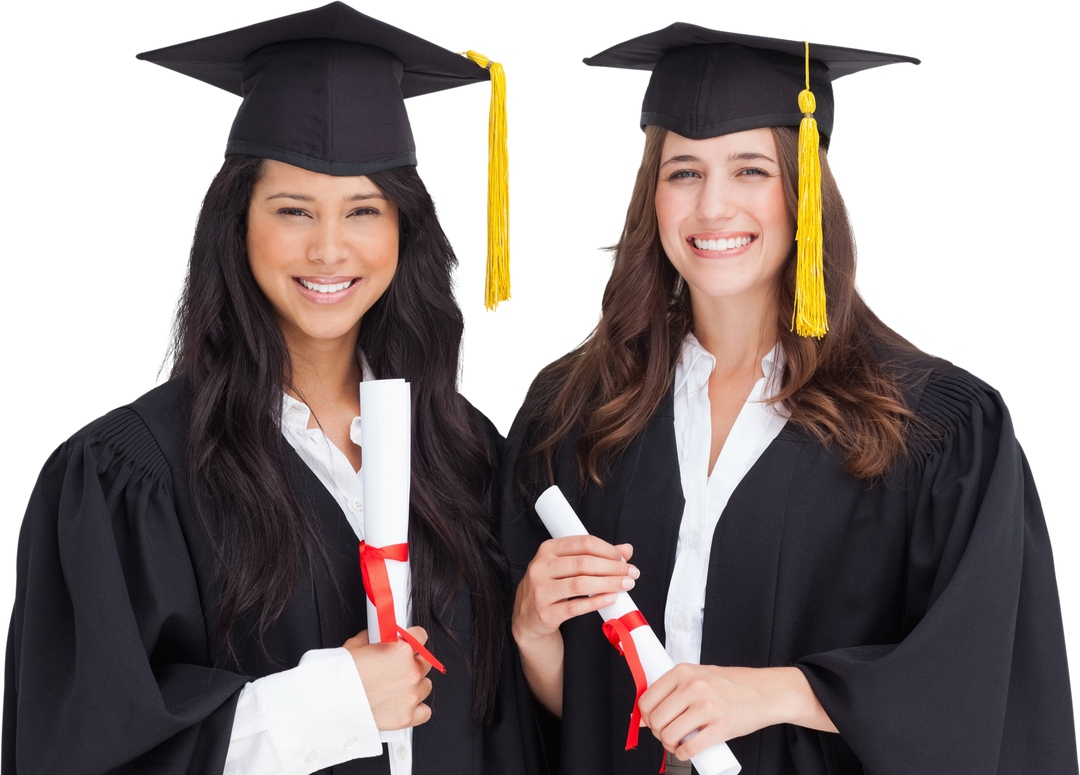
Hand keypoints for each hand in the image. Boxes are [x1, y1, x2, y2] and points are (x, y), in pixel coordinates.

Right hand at [344, 628, 433, 730]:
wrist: (330, 703)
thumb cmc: (341, 676)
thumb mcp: (356, 645)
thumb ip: (374, 637)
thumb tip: (377, 634)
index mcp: (400, 650)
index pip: (421, 636)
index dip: (413, 637)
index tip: (409, 641)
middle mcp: (410, 672)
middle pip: (426, 661)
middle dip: (413, 662)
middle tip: (397, 666)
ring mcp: (410, 695)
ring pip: (426, 685)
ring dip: (415, 685)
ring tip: (396, 687)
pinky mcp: (406, 716)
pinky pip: (424, 711)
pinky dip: (417, 709)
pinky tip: (404, 704)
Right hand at [512, 536, 637, 644]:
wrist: (527, 619)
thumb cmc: (550, 587)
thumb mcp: (567, 566)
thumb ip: (596, 555)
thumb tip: (626, 549)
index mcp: (547, 550)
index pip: (583, 543)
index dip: (607, 549)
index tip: (624, 558)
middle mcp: (540, 567)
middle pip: (584, 563)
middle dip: (613, 567)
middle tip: (631, 573)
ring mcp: (540, 590)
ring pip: (581, 584)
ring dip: (608, 583)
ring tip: (626, 585)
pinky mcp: (545, 613)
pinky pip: (576, 607)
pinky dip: (596, 602)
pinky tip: (611, 599)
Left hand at [637, 665, 836, 760]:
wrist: (764, 691)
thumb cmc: (729, 685)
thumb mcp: (698, 677)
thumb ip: (673, 691)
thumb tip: (641, 717)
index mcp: (683, 672)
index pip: (646, 700)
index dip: (645, 716)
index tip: (652, 722)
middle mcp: (693, 686)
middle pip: (655, 720)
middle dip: (657, 732)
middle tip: (668, 734)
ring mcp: (707, 706)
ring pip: (669, 735)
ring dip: (669, 745)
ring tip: (678, 742)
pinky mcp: (722, 726)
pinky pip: (690, 748)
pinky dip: (683, 755)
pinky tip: (687, 751)